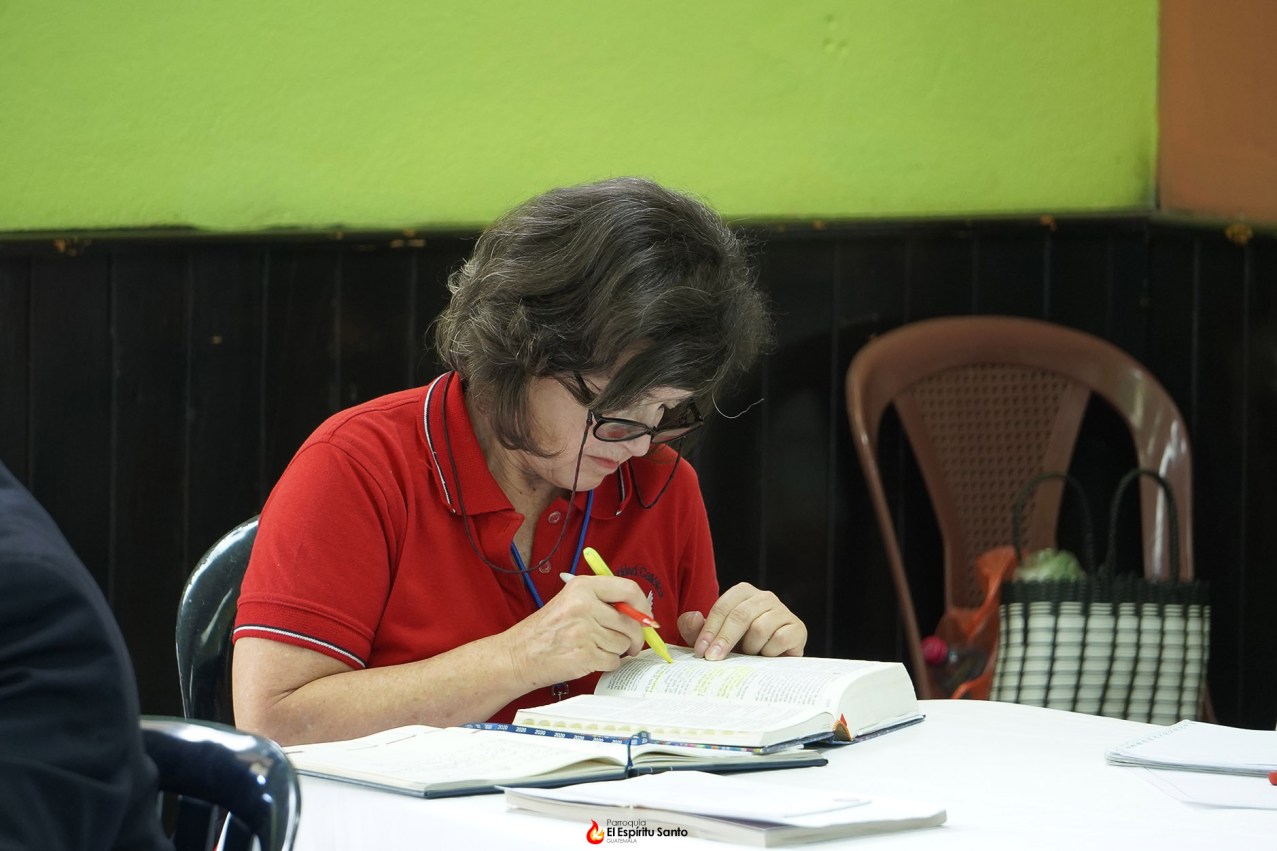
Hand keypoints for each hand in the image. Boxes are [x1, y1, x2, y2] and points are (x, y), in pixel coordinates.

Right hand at [502, 574, 648, 690]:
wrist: (517, 656)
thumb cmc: (546, 631)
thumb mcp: (570, 602)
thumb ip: (603, 602)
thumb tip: (641, 614)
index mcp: (582, 587)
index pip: (629, 589)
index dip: (642, 606)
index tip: (646, 618)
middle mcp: (583, 605)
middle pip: (631, 622)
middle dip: (635, 637)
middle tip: (631, 643)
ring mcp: (584, 631)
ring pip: (623, 643)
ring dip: (616, 650)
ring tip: (595, 648)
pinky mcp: (584, 655)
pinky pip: (614, 661)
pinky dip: (607, 663)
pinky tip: (590, 658)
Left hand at [677, 582, 806, 660]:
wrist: (772, 663)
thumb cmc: (740, 647)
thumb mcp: (714, 639)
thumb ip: (696, 628)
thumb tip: (693, 617)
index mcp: (743, 592)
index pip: (723, 607)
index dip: (709, 630)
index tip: (701, 651)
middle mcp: (765, 597)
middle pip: (740, 615)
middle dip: (724, 639)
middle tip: (713, 659)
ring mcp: (783, 611)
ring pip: (759, 629)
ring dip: (750, 648)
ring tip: (750, 654)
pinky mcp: (798, 628)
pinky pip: (779, 640)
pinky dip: (768, 652)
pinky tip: (767, 656)